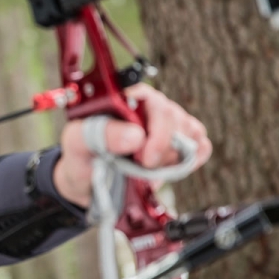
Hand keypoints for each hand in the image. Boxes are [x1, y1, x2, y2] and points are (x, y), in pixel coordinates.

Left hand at [53, 83, 212, 207]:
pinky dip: (191, 160)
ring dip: (171, 156)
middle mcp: (149, 105)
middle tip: (142, 165)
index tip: (142, 154)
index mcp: (124, 97)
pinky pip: (201, 145)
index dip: (153, 128)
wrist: (89, 181)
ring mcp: (168, 122)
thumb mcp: (77, 143)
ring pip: (189, 131)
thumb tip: (136, 136)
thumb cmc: (82, 154)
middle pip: (172, 116)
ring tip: (146, 167)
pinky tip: (169, 169)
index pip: (150, 98)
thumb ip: (101, 134)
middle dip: (160, 147)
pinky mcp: (180, 141)